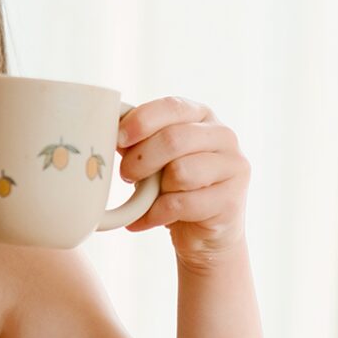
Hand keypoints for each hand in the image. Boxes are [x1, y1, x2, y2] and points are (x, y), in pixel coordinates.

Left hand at [117, 96, 249, 264]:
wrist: (200, 230)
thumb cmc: (171, 187)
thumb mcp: (151, 158)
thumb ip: (135, 141)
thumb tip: (104, 129)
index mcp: (201, 116)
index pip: (171, 107)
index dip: (141, 121)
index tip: (118, 138)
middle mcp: (223, 135)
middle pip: (174, 139)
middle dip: (140, 160)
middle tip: (126, 175)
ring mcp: (233, 166)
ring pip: (180, 172)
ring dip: (152, 189)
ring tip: (144, 198)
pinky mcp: (231, 199)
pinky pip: (182, 204)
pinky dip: (155, 214)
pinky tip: (146, 218)